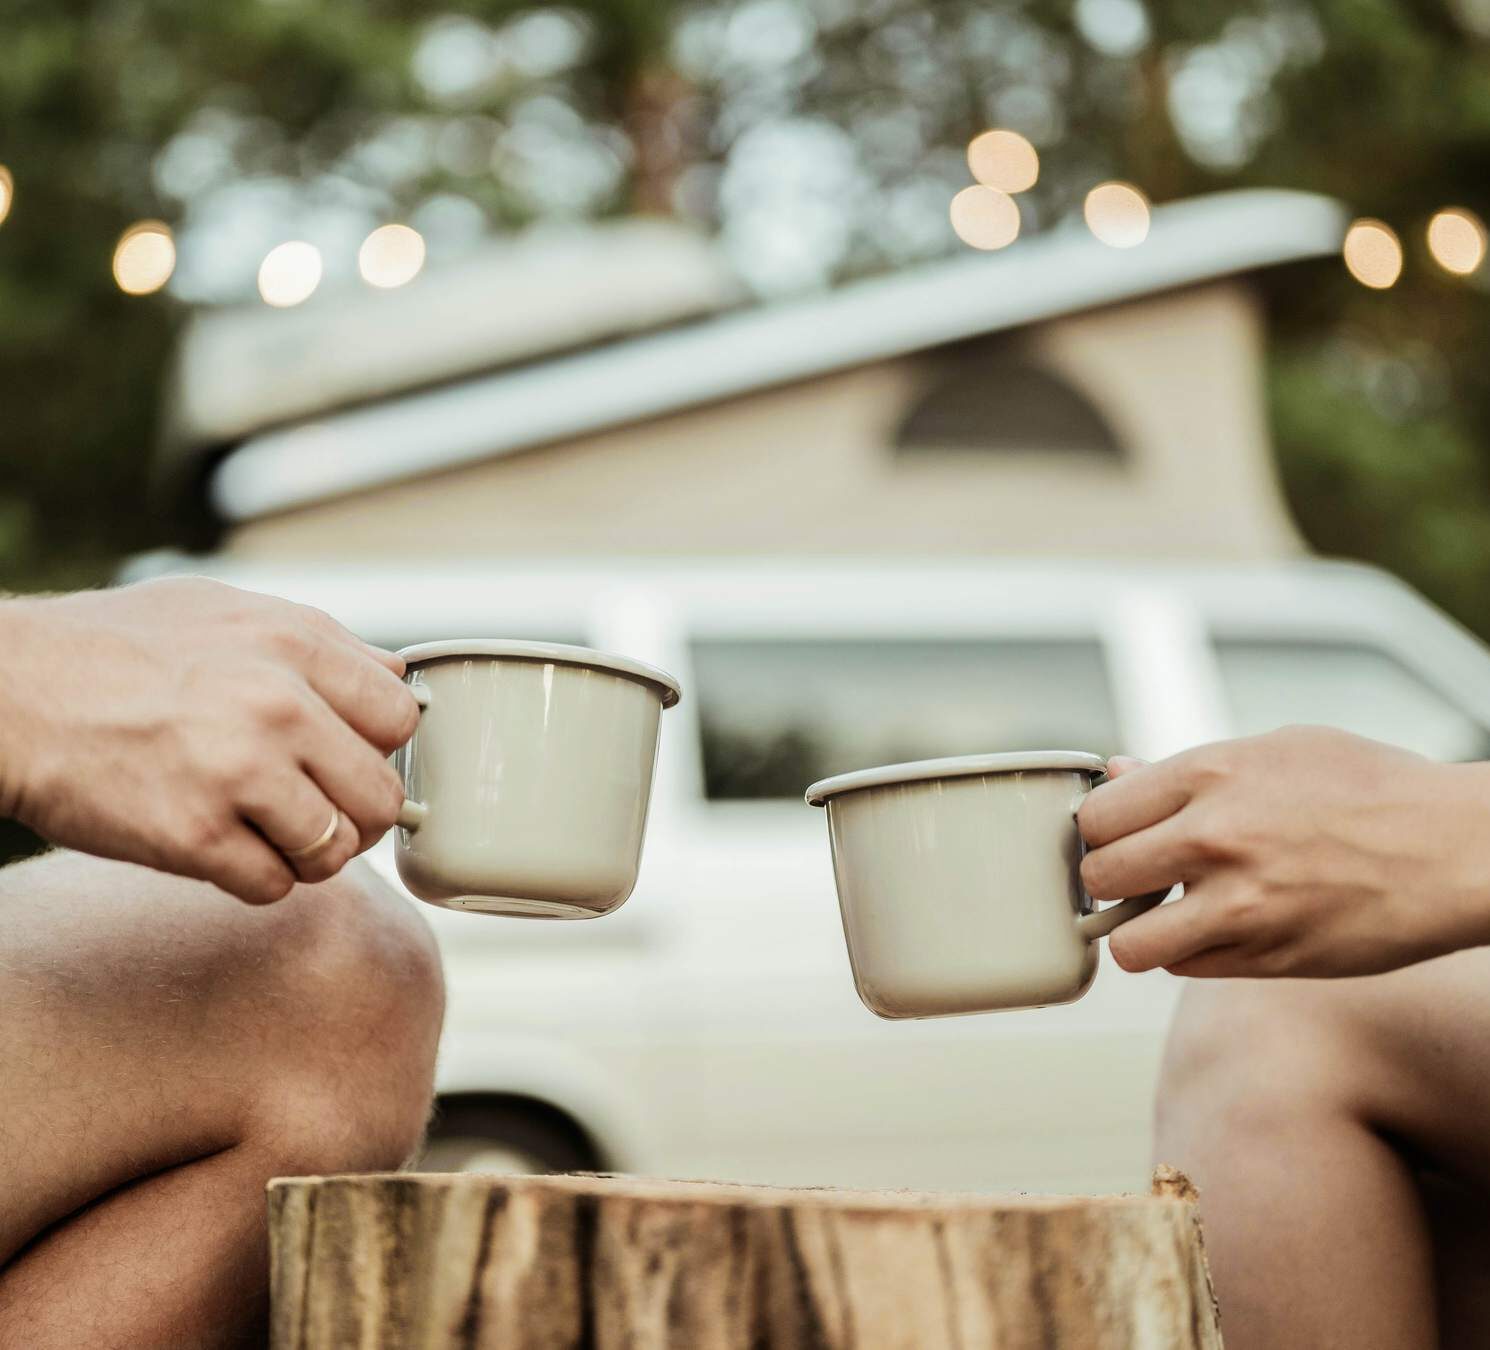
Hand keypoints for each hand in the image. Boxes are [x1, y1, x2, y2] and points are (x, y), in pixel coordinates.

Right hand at [0, 578, 418, 902]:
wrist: (6, 693)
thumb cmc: (114, 648)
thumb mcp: (224, 610)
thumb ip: (317, 641)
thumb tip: (395, 676)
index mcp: (294, 645)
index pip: (401, 717)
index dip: (380, 747)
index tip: (350, 758)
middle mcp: (278, 706)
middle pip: (381, 795)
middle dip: (357, 814)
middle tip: (321, 812)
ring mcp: (237, 773)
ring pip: (336, 849)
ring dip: (311, 854)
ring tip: (272, 834)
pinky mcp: (193, 835)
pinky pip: (273, 885)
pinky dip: (257, 878)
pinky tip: (226, 850)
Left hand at [1076, 726, 1489, 977]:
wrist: (1461, 849)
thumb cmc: (1374, 789)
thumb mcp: (1278, 748)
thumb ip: (1187, 769)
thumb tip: (1118, 773)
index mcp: (1210, 774)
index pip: (1097, 814)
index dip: (1100, 830)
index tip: (1118, 835)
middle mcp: (1215, 837)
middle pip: (1099, 876)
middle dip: (1108, 880)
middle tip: (1136, 878)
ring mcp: (1240, 904)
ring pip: (1130, 943)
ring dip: (1139, 932)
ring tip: (1166, 914)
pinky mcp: (1268, 957)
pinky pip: (1185, 970)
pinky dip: (1188, 956)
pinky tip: (1216, 930)